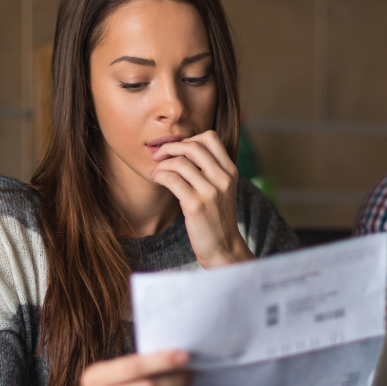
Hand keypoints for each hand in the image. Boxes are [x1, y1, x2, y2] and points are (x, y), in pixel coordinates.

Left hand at [150, 131, 254, 267]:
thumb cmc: (216, 218)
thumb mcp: (222, 190)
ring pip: (180, 162)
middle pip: (193, 146)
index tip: (177, 150)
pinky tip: (156, 180)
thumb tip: (183, 150)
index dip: (189, 138)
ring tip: (156, 172)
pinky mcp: (196, 206)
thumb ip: (210, 170)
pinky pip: (172, 179)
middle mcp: (223, 179)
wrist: (223, 248)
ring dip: (162, 164)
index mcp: (230, 171)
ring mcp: (211, 192)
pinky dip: (159, 175)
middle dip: (170, 147)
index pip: (210, 137)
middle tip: (159, 156)